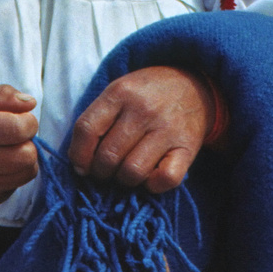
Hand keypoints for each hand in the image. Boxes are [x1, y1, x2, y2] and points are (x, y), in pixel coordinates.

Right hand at [0, 84, 38, 210]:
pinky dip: (11, 174)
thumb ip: (1, 94)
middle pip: (27, 155)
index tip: (21, 118)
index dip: (29, 121)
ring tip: (5, 149)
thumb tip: (30, 103)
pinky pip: (14, 187)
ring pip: (26, 173)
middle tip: (14, 135)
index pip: (18, 129)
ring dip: (23, 158)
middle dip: (28, 141)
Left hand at [68, 66, 214, 193]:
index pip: (87, 129)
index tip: (82, 166)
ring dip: (124, 180)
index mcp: (121, 92)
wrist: (193, 86)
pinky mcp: (187, 148)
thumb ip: (96, 120)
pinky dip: (153, 185)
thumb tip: (79, 163)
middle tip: (107, 169)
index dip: (78, 155)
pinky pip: (164, 179)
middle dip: (101, 172)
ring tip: (127, 171)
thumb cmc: (147, 94)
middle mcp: (144, 109)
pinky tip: (151, 175)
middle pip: (108, 156)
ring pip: (132, 172)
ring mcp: (167, 129)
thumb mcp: (119, 91)